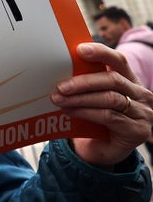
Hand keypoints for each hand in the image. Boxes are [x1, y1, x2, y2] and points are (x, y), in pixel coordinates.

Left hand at [51, 42, 152, 167]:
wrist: (102, 151)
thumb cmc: (94, 120)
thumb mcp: (92, 98)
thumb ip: (85, 84)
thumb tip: (58, 69)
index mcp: (130, 81)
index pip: (119, 61)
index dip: (101, 52)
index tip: (79, 50)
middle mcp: (141, 95)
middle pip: (113, 80)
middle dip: (83, 81)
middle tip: (60, 86)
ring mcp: (143, 114)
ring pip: (110, 99)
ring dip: (80, 98)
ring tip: (59, 99)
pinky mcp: (137, 131)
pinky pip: (109, 117)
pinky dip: (86, 112)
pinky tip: (70, 111)